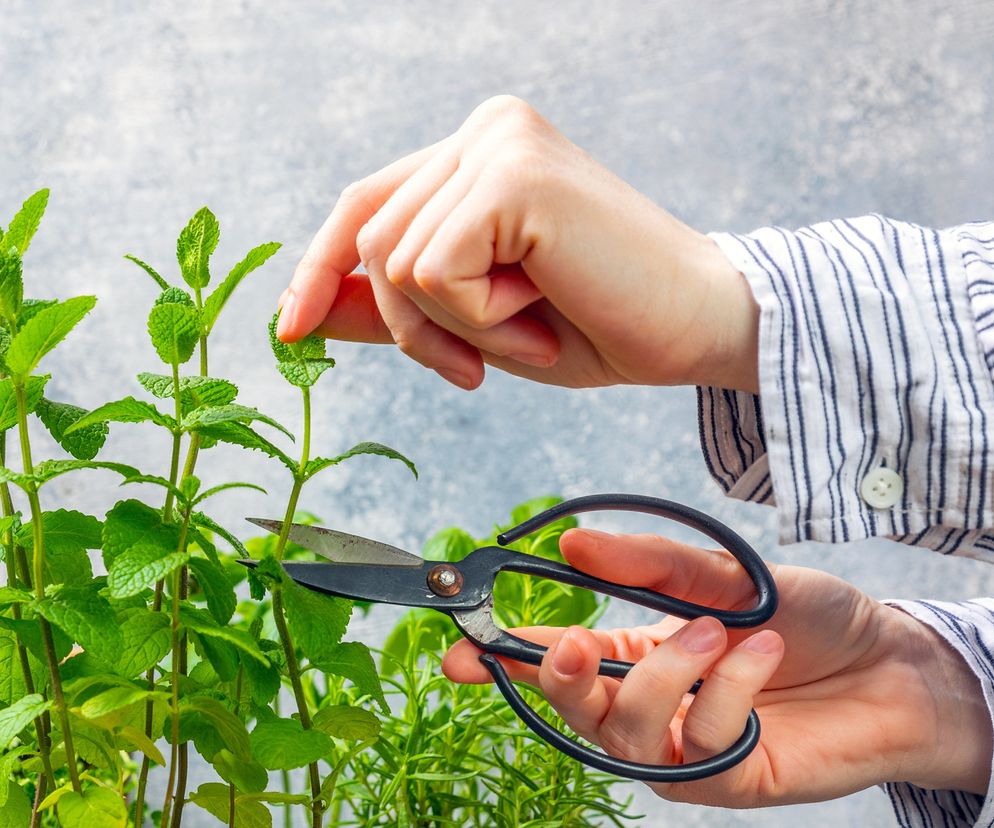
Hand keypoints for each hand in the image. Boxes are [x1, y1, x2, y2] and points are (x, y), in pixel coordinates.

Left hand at [279, 96, 758, 391]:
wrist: (698, 328)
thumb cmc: (598, 324)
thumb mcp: (475, 323)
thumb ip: (396, 307)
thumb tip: (312, 312)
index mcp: (478, 154)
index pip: (364, 203)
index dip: (320, 268)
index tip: (291, 330)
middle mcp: (484, 131)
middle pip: (371, 240)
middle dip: (413, 329)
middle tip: (481, 367)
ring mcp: (500, 143)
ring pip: (396, 261)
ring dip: (455, 329)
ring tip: (530, 328)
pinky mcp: (516, 174)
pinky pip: (434, 271)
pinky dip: (478, 320)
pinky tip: (542, 308)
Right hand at [442, 529, 991, 805]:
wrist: (890, 661)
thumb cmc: (806, 615)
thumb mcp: (726, 573)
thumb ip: (650, 565)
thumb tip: (570, 546)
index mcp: (636, 650)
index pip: (554, 658)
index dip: (501, 657)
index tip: (457, 649)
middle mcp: (650, 703)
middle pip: (573, 710)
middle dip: (563, 678)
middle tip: (578, 642)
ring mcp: (685, 747)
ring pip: (628, 732)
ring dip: (669, 672)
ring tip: (721, 632)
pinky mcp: (724, 778)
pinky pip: (699, 743)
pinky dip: (729, 691)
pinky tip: (762, 659)